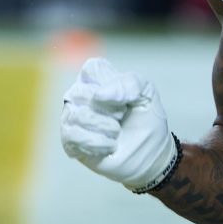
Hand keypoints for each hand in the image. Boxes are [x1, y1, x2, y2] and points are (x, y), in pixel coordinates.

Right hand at [60, 57, 179, 192]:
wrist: (152, 154)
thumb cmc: (147, 120)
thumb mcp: (147, 94)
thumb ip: (130, 83)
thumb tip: (98, 94)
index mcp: (98, 80)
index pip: (92, 69)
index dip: (111, 84)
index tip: (126, 99)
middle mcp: (80, 96)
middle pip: (82, 92)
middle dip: (108, 108)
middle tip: (122, 117)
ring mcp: (73, 119)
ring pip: (77, 115)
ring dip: (104, 126)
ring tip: (116, 133)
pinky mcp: (70, 142)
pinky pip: (72, 136)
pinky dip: (96, 142)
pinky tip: (109, 146)